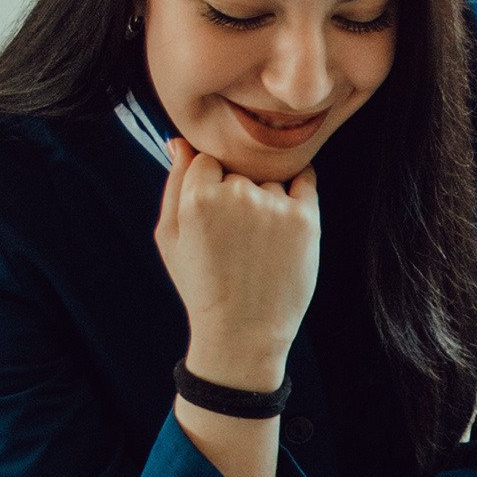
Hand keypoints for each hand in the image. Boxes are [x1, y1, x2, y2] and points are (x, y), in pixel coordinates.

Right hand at [152, 137, 315, 388]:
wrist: (243, 334)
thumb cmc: (201, 285)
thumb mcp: (170, 237)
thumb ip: (173, 184)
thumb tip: (180, 142)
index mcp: (197, 197)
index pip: (206, 159)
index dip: (209, 186)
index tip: (212, 218)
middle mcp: (237, 194)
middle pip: (239, 169)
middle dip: (238, 193)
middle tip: (234, 238)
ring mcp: (274, 205)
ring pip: (270, 179)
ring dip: (267, 200)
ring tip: (258, 246)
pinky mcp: (307, 217)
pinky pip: (304, 180)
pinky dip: (297, 193)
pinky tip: (285, 223)